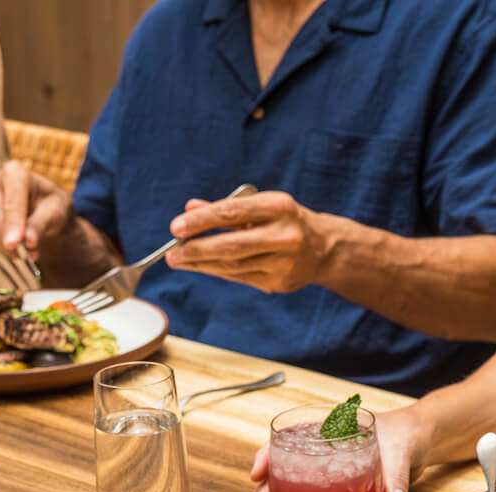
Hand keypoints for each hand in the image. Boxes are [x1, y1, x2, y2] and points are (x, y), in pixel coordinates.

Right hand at [0, 161, 73, 255]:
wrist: (41, 206)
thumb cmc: (51, 206)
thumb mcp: (55, 214)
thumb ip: (40, 225)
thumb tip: (28, 242)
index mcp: (15, 172)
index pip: (11, 202)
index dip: (12, 224)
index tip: (13, 244)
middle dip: (4, 239)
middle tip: (21, 256)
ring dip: (1, 245)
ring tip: (22, 253)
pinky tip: (11, 248)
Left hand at [167, 192, 329, 293]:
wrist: (323, 248)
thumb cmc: (285, 220)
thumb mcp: (261, 205)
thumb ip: (226, 207)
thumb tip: (189, 210)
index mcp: (279, 207)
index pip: (232, 212)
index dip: (202, 221)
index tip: (176, 228)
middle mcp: (284, 235)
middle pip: (231, 246)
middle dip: (197, 250)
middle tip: (172, 253)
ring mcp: (283, 262)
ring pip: (232, 266)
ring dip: (201, 264)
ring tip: (179, 261)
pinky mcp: (278, 283)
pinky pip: (239, 278)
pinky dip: (217, 272)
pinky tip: (200, 267)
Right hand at [251, 406, 433, 491]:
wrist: (422, 441)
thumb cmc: (406, 435)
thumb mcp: (401, 453)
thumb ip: (398, 477)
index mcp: (332, 429)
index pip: (291, 437)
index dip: (269, 454)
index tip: (258, 472)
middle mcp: (326, 447)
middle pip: (287, 462)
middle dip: (269, 483)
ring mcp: (332, 465)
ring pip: (297, 478)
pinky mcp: (343, 483)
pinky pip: (316, 491)